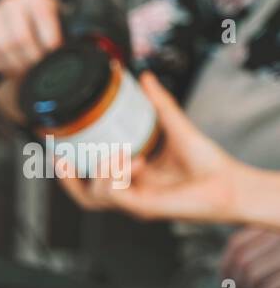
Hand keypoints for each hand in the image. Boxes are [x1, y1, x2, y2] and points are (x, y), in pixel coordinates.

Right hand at [0, 0, 63, 77]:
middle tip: (35, 68)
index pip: (43, 15)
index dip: (48, 40)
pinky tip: (7, 65)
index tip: (51, 54)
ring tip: (22, 70)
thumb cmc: (44, 34)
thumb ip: (66, 39)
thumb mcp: (59, 31)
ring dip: (13, 64)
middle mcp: (12, 1)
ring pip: (1, 47)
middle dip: (29, 59)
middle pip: (19, 37)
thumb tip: (73, 59)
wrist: (25, 33)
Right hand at [57, 73, 249, 223]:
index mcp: (131, 178)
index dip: (70, 167)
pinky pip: (113, 196)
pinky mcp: (142, 208)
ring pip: (94, 197)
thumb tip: (145, 78)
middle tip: (60, 157)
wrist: (228, 182)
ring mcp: (133, 203)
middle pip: (84, 196)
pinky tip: (131, 161)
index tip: (58, 145)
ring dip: (99, 173)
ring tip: (115, 154)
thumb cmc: (207, 163)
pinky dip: (115, 177)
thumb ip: (159, 104)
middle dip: (66, 179)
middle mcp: (129, 193)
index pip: (91, 178)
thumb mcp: (175, 127)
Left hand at [222, 227, 279, 287]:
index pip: (237, 244)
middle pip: (243, 261)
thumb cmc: (279, 263)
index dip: (226, 266)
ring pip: (253, 275)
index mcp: (270, 226)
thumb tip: (225, 281)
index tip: (223, 282)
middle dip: (236, 283)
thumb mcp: (271, 249)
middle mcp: (277, 236)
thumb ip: (252, 255)